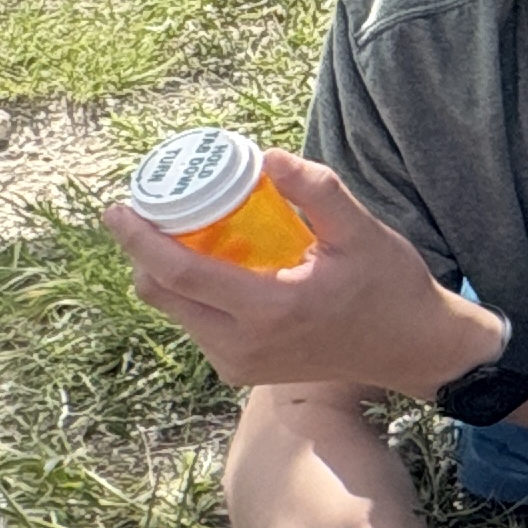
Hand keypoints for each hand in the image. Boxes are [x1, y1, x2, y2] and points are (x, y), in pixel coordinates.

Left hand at [105, 150, 493, 399]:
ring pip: (175, 312)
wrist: (410, 349)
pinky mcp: (241, 371)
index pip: (180, 274)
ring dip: (166, 272)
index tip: (118, 209)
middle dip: (143, 252)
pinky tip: (213, 264)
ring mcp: (238, 364)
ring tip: (184, 232)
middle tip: (149, 211)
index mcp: (269, 310)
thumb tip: (267, 156)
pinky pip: (197, 326)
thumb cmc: (390, 286)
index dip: (140, 240)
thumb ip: (318, 192)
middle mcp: (242, 346)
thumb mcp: (362, 232)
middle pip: (162, 296)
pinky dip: (191, 293)